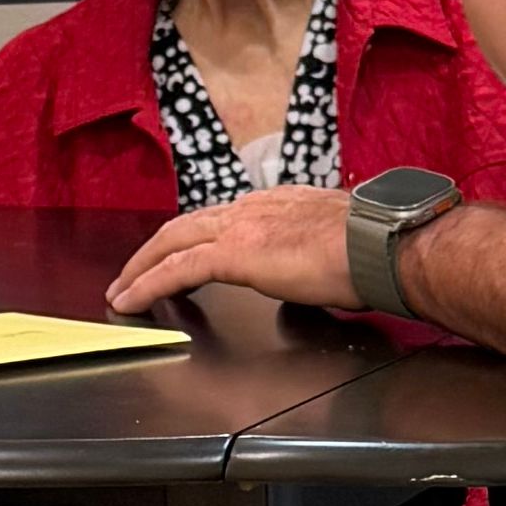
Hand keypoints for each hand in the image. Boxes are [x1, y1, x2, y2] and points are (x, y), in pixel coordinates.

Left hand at [105, 182, 355, 318]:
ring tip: (123, 290)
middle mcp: (253, 207)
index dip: (196, 238)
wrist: (381, 245)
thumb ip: (314, 255)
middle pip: (186, 226)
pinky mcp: (233, 254)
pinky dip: (148, 285)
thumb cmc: (373, 252)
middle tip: (133, 274)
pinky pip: (176, 270)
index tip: (182, 257)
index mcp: (278, 204)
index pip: (223, 219)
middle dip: (154, 251)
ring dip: (141, 267)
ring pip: (172, 242)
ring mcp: (240, 227)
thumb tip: (317, 273)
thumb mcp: (336, 247)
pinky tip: (132, 301)